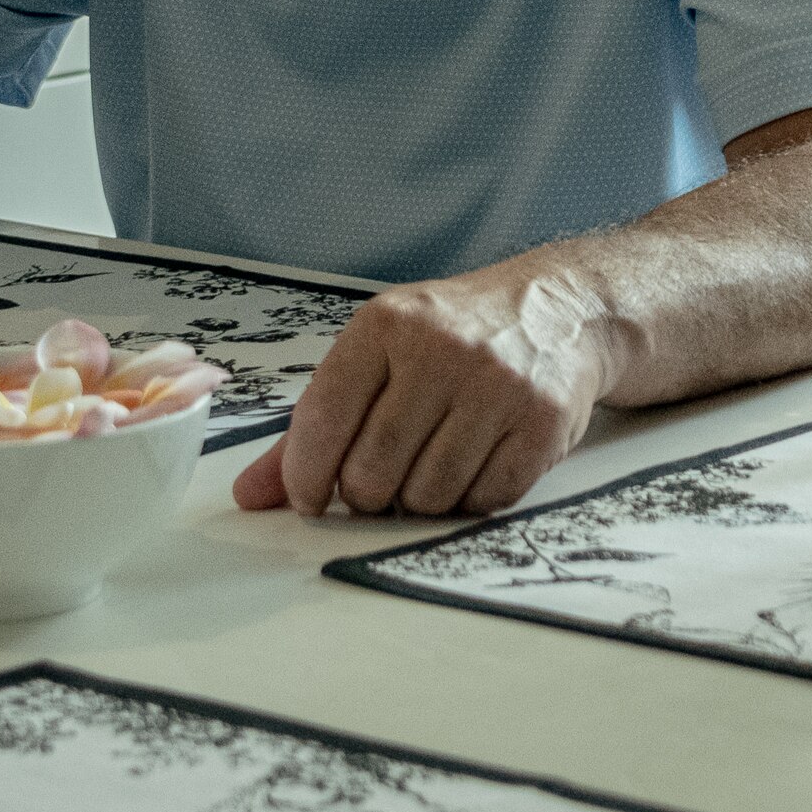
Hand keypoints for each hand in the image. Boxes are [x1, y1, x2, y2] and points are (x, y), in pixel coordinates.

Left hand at [235, 258, 625, 517]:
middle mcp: (442, 351)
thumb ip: (311, 426)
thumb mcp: (378, 355)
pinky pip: (483, 500)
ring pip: (427, 495)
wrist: (560, 310)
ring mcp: (497, 386)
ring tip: (429, 467)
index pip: (323, 418)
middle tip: (378, 482)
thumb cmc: (454, 337)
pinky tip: (473, 465)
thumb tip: (251, 494)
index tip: (308, 497)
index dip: (304, 475)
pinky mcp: (541, 422)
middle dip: (365, 495)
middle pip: (373, 471)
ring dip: (419, 501)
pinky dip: (469, 501)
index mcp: (386, 326)